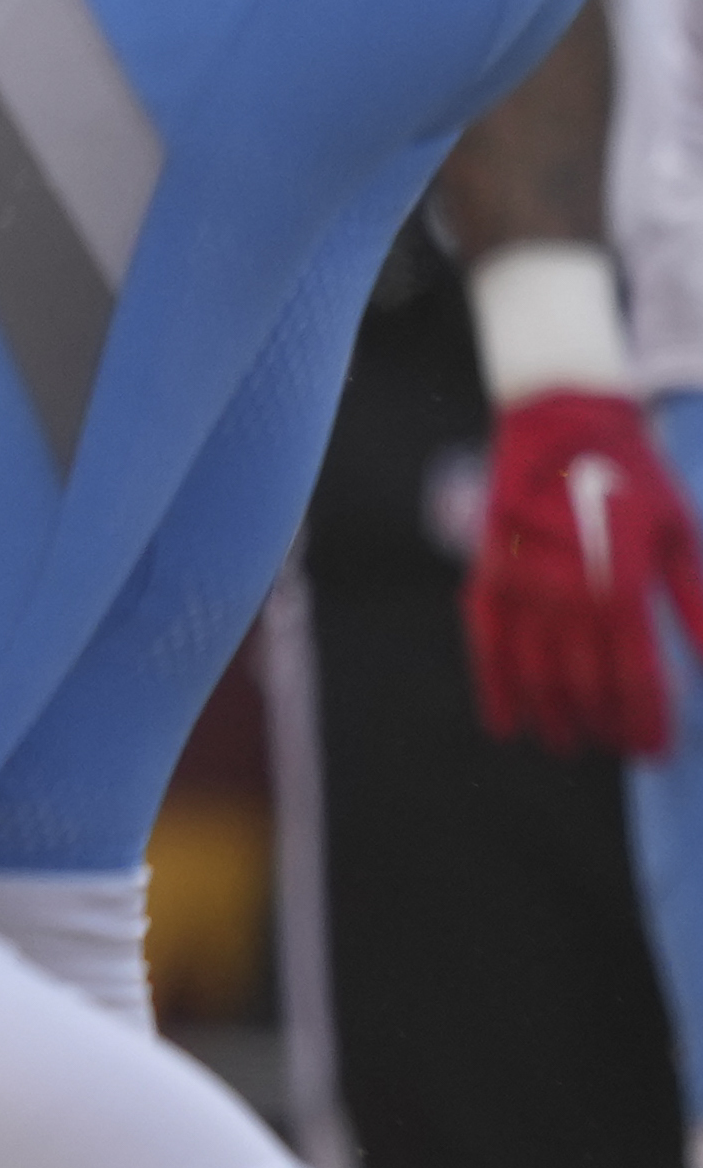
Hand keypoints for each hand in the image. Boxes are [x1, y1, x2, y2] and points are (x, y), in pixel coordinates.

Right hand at [471, 389, 702, 756]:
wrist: (558, 417)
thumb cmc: (634, 476)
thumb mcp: (678, 535)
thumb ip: (696, 605)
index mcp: (618, 583)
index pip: (636, 677)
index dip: (648, 721)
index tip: (657, 751)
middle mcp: (564, 591)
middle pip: (585, 684)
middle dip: (607, 725)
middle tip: (622, 746)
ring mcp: (518, 583)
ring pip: (535, 674)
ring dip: (555, 717)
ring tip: (571, 742)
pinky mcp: (488, 572)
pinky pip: (486, 644)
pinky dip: (494, 688)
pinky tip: (506, 724)